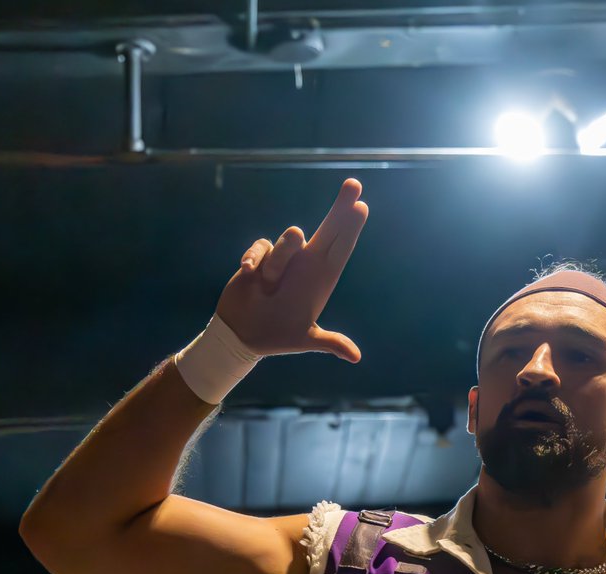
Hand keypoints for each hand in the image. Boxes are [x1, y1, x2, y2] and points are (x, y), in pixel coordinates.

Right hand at [214, 177, 367, 361]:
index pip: (340, 249)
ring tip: (269, 286)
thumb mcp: (305, 339)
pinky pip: (261, 246)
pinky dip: (256, 260)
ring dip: (278, 262)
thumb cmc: (278, 336)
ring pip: (288, 241)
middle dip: (341, 208)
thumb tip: (355, 357)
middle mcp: (307, 264)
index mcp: (322, 280)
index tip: (362, 206)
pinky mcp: (261, 257)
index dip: (351, 228)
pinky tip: (251, 276)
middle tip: (354, 184)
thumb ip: (328, 342)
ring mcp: (284, 258)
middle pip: (327, 229)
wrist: (244, 335)